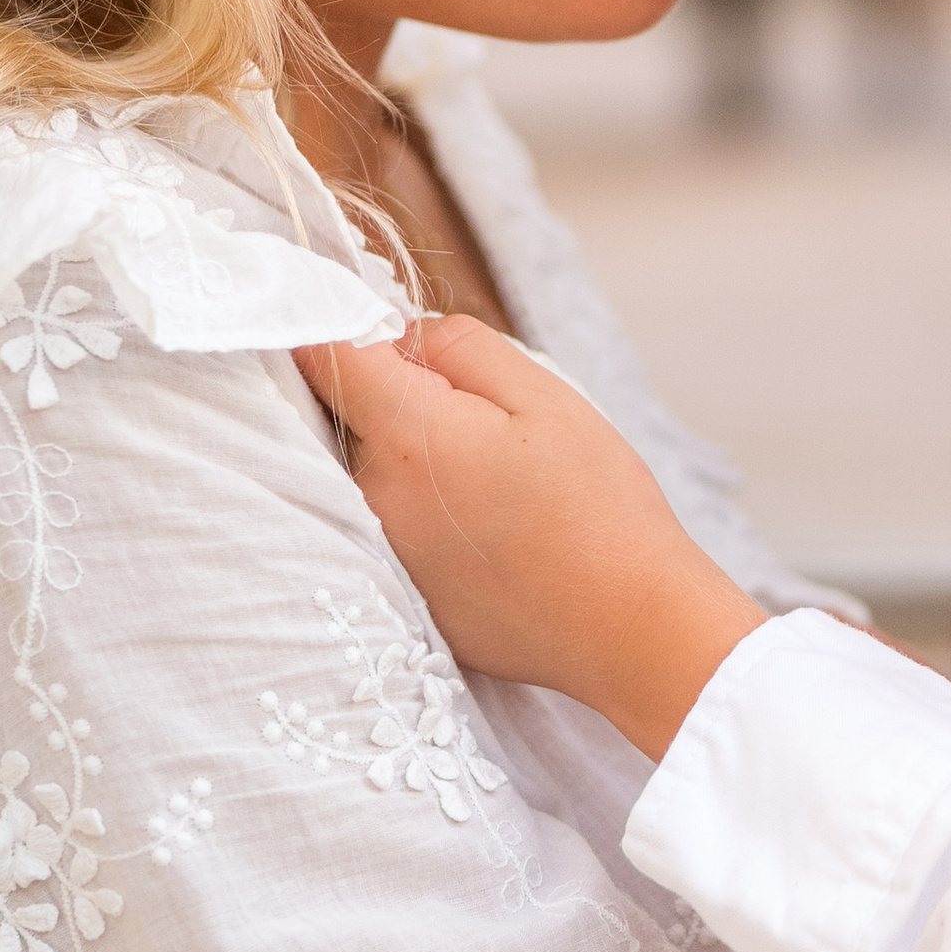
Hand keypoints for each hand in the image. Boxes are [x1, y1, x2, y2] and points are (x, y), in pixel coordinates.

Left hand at [294, 320, 763, 757]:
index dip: (347, 326)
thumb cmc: (597, 505)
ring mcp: (381, 554)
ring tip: (493, 485)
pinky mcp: (402, 595)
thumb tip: (401, 338)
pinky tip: (490, 532)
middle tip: (483, 422)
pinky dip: (427, 516)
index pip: (322, 356)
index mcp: (405, 436)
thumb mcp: (543, 394)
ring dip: (411, 461)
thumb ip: (458, 346)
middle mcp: (373, 498)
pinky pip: (393, 529)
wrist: (627, 625)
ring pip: (372, 473)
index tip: (386, 331)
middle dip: (398, 399)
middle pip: (349, 416)